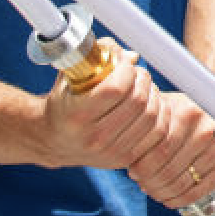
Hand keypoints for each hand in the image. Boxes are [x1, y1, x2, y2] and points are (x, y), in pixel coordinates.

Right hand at [41, 42, 165, 170]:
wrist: (54, 141)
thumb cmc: (65, 101)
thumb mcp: (71, 74)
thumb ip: (99, 55)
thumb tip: (132, 57)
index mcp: (78, 115)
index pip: (116, 88)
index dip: (126, 70)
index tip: (123, 64)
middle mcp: (95, 138)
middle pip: (138, 102)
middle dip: (143, 79)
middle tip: (136, 73)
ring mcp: (111, 152)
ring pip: (152, 118)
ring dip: (153, 95)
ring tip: (144, 88)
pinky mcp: (125, 159)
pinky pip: (157, 134)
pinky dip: (160, 114)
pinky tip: (151, 104)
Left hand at [127, 91, 214, 208]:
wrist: (212, 110)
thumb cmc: (181, 111)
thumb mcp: (164, 108)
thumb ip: (147, 125)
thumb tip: (123, 152)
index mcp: (187, 113)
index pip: (159, 151)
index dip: (142, 166)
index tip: (133, 171)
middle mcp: (206, 131)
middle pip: (169, 169)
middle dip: (150, 182)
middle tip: (141, 183)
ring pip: (182, 182)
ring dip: (162, 192)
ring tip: (152, 190)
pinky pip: (199, 191)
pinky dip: (180, 200)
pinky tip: (169, 199)